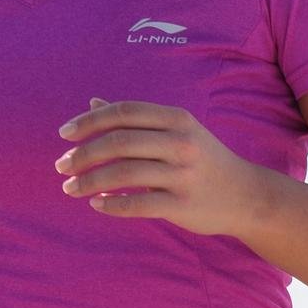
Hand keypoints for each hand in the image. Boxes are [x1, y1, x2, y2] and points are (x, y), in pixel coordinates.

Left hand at [54, 97, 277, 237]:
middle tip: (60, 166)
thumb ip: (136, 119)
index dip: (89, 122)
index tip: (64, 134)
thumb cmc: (202, 159)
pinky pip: (138, 205)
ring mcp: (183, 174)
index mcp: (177, 119)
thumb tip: (92, 102)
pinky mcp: (183, 205)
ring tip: (69, 188)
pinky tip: (96, 204)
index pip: (124, 113)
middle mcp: (181, 143)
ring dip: (89, 181)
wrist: (247, 196)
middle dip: (82, 154)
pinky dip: (112, 205)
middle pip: (119, 142)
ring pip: (124, 174)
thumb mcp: (176, 130)